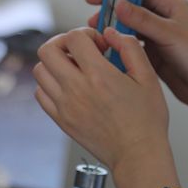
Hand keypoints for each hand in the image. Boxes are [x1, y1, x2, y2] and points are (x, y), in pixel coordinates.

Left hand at [33, 27, 169, 173]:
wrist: (137, 155)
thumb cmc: (146, 120)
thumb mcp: (148, 78)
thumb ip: (130, 48)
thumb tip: (111, 32)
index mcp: (99, 76)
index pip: (73, 38)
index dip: (86, 33)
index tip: (99, 44)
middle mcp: (76, 89)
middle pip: (46, 50)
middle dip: (62, 43)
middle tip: (78, 50)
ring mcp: (65, 106)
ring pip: (39, 71)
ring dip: (54, 63)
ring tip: (74, 69)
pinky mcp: (61, 120)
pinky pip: (40, 94)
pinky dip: (49, 85)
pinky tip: (68, 87)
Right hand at [86, 0, 187, 107]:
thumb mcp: (169, 34)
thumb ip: (143, 19)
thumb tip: (120, 5)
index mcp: (172, 6)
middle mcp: (165, 19)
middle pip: (131, 10)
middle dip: (112, 14)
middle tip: (94, 20)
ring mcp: (159, 37)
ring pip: (130, 29)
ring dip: (115, 31)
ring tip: (100, 36)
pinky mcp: (155, 54)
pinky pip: (133, 46)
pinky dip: (121, 46)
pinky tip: (110, 50)